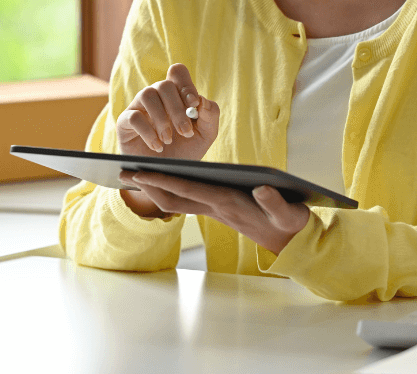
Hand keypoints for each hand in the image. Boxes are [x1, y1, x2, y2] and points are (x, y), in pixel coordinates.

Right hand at [116, 63, 218, 159]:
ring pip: (147, 94)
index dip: (186, 84)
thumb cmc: (185, 151)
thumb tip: (202, 100)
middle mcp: (156, 96)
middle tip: (185, 132)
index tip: (194, 104)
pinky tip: (158, 146)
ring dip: (161, 119)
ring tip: (168, 140)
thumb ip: (211, 115)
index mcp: (176, 95)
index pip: (177, 72)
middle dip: (177, 109)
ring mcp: (139, 107)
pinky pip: (133, 116)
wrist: (165, 174)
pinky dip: (148, 132)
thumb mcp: (206, 135)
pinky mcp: (125, 122)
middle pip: (164, 85)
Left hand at [119, 172, 309, 254]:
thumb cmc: (290, 225)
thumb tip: (262, 189)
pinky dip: (171, 190)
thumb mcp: (289, 214)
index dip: (164, 181)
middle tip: (123, 174)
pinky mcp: (220, 209)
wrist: (293, 244)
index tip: (141, 172)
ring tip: (134, 176)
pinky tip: (162, 181)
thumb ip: (275, 202)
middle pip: (174, 198)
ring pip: (178, 200)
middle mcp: (216, 207)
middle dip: (147, 185)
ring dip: (155, 189)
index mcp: (228, 203)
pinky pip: (188, 199)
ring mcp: (216, 210)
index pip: (190, 190)